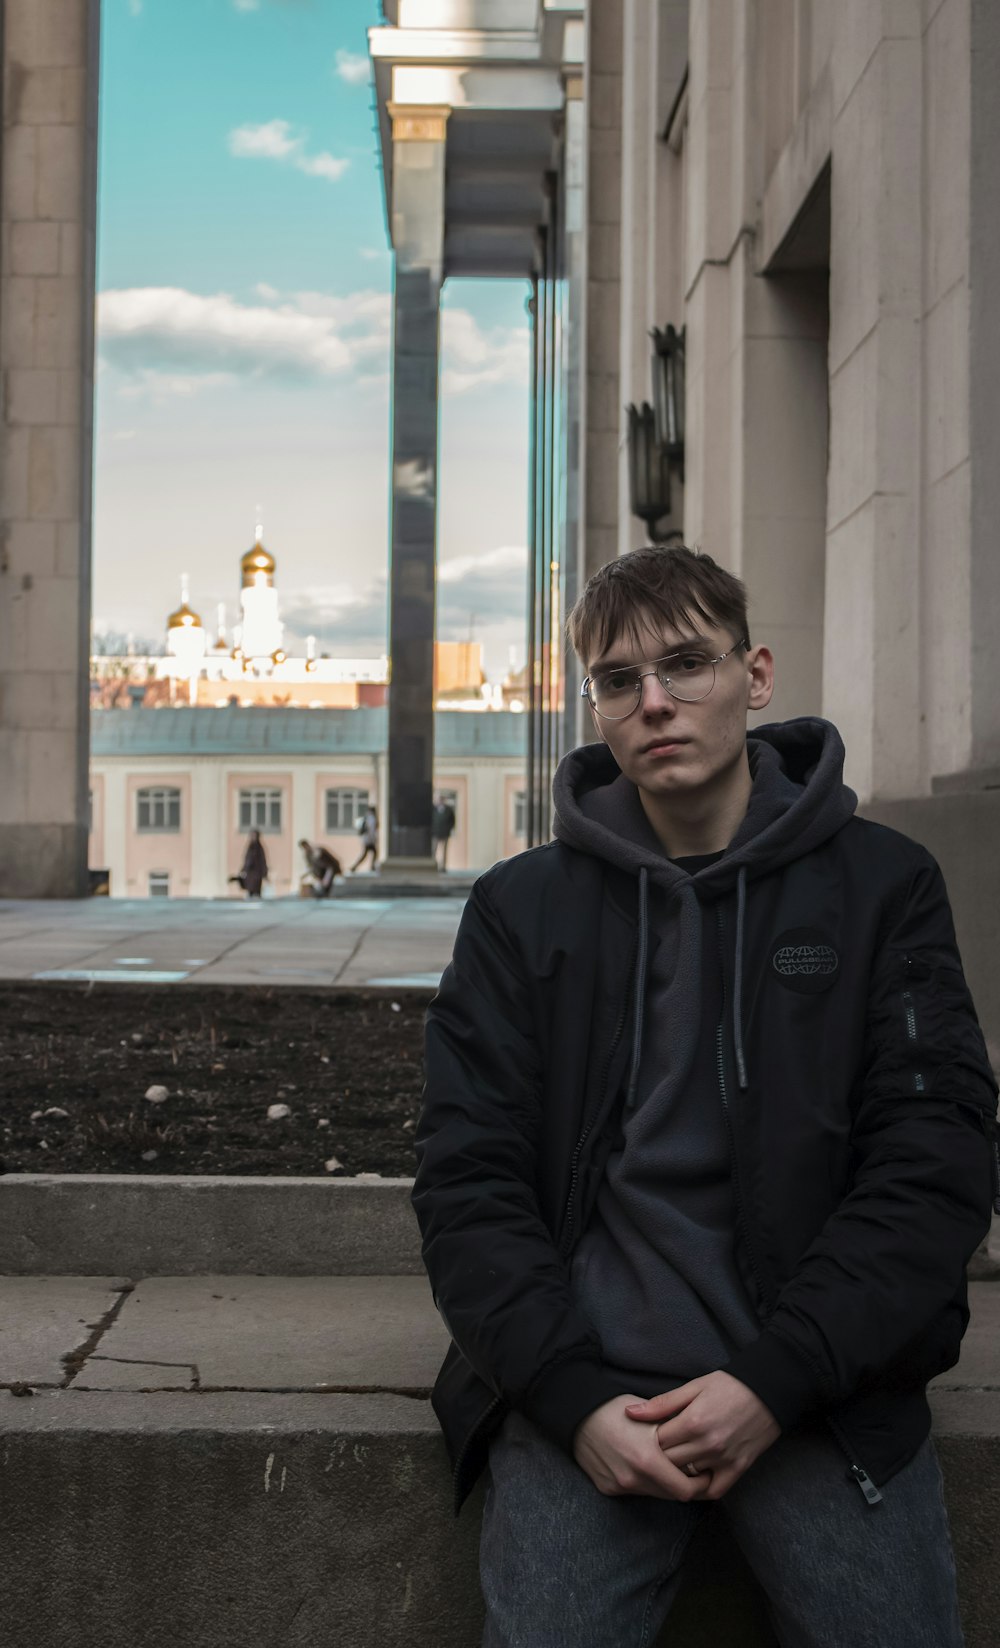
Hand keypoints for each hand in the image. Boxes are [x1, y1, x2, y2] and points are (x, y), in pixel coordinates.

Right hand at [572, 1395, 711, 1500]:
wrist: (577, 1414)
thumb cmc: (617, 1408)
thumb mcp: (652, 1416)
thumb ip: (676, 1436)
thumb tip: (699, 1448)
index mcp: (647, 1459)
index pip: (686, 1490)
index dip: (700, 1484)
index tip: (705, 1472)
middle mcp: (633, 1479)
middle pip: (671, 1496)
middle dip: (684, 1485)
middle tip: (692, 1471)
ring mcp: (619, 1486)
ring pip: (654, 1494)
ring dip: (664, 1484)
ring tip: (668, 1466)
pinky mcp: (607, 1489)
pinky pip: (635, 1491)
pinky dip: (644, 1482)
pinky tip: (643, 1465)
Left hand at [625, 1372, 779, 1500]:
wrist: (769, 1391)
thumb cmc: (728, 1385)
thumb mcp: (693, 1387)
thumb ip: (662, 1403)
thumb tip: (630, 1413)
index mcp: (692, 1422)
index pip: (656, 1443)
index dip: (648, 1441)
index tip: (646, 1438)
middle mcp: (707, 1444)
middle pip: (669, 1463)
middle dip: (658, 1459)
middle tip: (654, 1454)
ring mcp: (723, 1459)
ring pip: (688, 1478)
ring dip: (677, 1473)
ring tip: (670, 1465)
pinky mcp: (738, 1469)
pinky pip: (714, 1491)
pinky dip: (701, 1489)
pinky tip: (693, 1479)